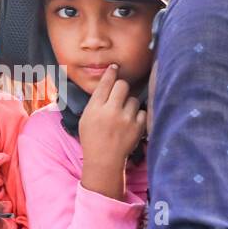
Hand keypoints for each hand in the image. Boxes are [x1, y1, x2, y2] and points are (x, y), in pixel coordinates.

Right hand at [79, 65, 144, 200]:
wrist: (104, 160)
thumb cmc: (92, 138)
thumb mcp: (86, 118)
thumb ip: (95, 101)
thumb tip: (106, 82)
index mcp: (95, 108)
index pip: (105, 83)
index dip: (111, 73)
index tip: (115, 68)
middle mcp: (110, 111)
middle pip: (122, 86)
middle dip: (121, 88)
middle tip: (119, 96)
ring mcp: (125, 119)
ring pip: (133, 99)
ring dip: (129, 104)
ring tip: (124, 115)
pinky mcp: (137, 127)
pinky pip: (141, 111)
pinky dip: (137, 116)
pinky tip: (131, 123)